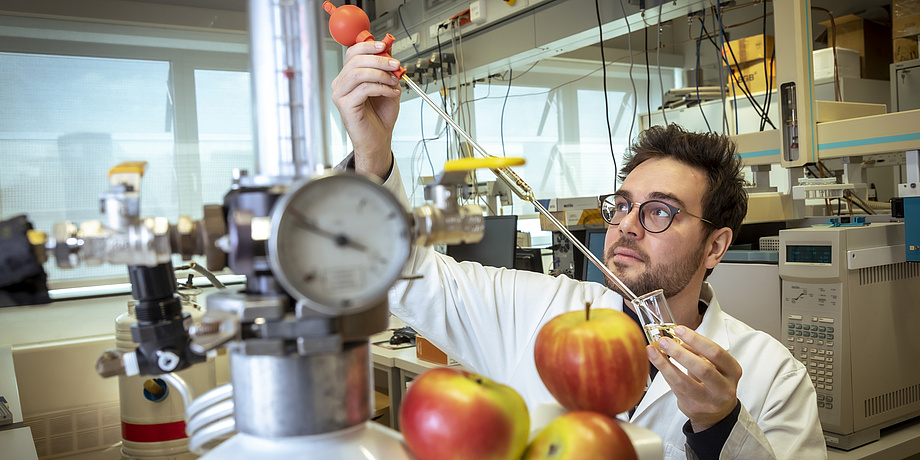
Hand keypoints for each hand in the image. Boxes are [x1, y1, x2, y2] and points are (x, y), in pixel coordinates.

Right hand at [331, 40, 402, 178]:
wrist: (378, 139)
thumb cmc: (380, 116)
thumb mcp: (387, 85)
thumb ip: (386, 68)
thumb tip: (389, 49)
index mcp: (348, 76)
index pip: (353, 53)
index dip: (368, 46)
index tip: (385, 46)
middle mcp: (341, 84)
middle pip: (355, 60)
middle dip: (379, 59)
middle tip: (395, 65)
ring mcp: (340, 94)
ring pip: (358, 73)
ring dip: (380, 74)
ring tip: (393, 81)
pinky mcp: (345, 105)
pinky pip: (364, 89)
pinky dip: (381, 88)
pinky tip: (391, 93)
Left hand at [647, 326, 741, 431]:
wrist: (717, 412)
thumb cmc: (714, 382)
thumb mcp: (714, 365)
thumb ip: (698, 352)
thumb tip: (676, 337)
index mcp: (732, 371)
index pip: (715, 352)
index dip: (695, 340)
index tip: (678, 330)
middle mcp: (724, 387)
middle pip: (701, 368)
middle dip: (679, 352)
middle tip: (664, 341)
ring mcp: (709, 400)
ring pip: (684, 381)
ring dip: (665, 364)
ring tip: (653, 351)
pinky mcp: (694, 407)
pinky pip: (675, 388)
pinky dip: (664, 373)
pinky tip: (657, 362)